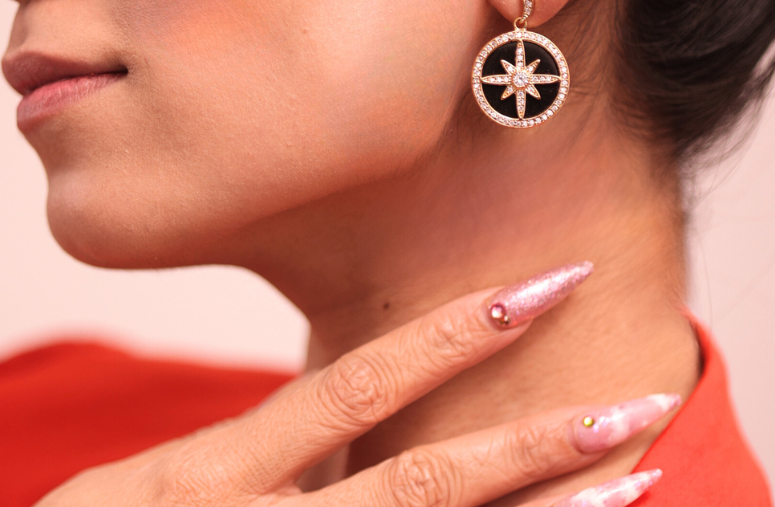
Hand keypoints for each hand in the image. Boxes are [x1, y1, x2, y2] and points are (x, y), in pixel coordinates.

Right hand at [34, 266, 670, 506]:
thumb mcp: (136, 492)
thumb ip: (237, 456)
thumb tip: (326, 421)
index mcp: (208, 475)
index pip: (355, 388)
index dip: (453, 336)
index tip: (540, 288)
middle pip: (423, 487)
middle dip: (536, 445)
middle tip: (637, 404)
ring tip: (638, 490)